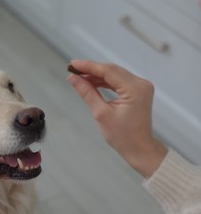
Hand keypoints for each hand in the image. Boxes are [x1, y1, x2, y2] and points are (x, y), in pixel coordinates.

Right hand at [67, 60, 167, 177]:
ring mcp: (141, 86)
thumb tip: (73, 79)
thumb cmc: (123, 136)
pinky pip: (118, 81)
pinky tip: (91, 82)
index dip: (88, 66)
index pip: (108, 71)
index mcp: (135, 89)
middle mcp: (141, 84)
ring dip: (97, 75)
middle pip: (111, 70)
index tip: (73, 64)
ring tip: (79, 77)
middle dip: (91, 69)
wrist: (139, 148)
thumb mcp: (101, 113)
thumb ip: (87, 93)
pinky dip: (104, 81)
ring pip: (114, 74)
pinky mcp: (138, 90)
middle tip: (73, 70)